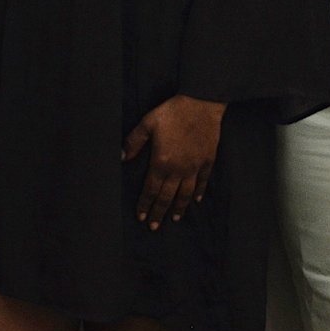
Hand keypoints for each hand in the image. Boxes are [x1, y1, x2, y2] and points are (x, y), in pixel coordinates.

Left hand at [122, 94, 225, 229]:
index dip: (145, 204)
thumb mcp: (148, 123)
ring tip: (175, 218)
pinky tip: (196, 200)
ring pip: (186, 194)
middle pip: (167, 197)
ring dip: (179, 208)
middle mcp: (178, 170)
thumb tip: (122, 157)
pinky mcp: (207, 161)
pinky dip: (199, 192)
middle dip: (159, 212)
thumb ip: (134, 142)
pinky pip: (202, 182)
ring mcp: (194, 167)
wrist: (201, 103)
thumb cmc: (173, 111)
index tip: (141, 216)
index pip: (150, 190)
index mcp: (161, 162)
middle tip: (154, 226)